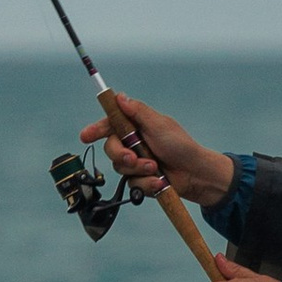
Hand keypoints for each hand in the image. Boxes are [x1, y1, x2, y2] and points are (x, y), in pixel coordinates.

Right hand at [79, 93, 234, 208]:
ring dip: (138, 169)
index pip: (110, 124)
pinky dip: (145, 182)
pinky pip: (132, 183)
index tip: (86, 136)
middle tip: (133, 158)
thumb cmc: (181, 146)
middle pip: (110, 148)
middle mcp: (133, 143)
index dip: (96, 129)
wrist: (195, 174)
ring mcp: (136, 162)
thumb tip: (120, 97)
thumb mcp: (159, 125)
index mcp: (136, 126)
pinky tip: (158, 181)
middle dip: (121, 155)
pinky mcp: (140, 179)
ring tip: (155, 168)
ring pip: (120, 167)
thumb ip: (138, 112)